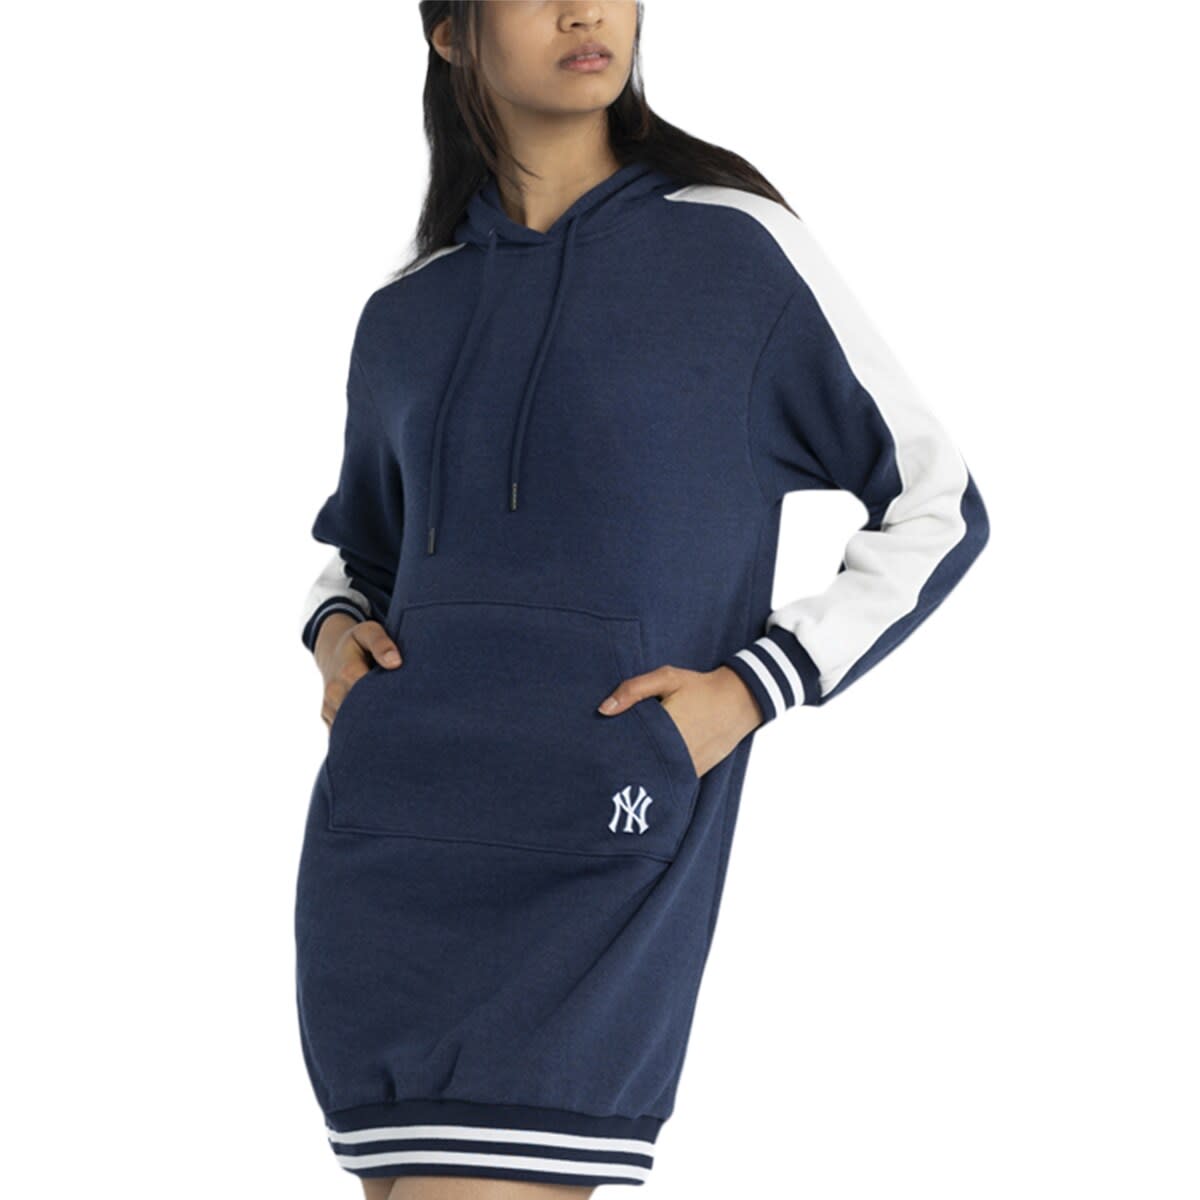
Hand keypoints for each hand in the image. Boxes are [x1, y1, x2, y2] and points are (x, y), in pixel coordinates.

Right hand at [313, 614, 402, 730]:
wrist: (330, 649)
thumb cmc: (355, 641)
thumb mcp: (368, 632)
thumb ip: (381, 643)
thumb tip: (395, 662)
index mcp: (347, 672)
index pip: (369, 696)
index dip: (389, 703)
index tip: (406, 706)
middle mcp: (334, 693)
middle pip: (360, 716)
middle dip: (381, 722)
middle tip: (404, 725)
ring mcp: (329, 707)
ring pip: (350, 728)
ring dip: (369, 731)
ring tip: (392, 732)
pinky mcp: (327, 717)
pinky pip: (341, 733)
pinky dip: (358, 735)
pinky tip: (376, 734)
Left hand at [596, 664, 764, 777]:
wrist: (739, 700)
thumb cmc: (699, 687)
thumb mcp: (667, 678)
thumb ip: (633, 690)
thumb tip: (603, 709)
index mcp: (666, 728)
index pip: (629, 747)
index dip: (611, 750)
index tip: (596, 749)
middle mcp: (677, 752)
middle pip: (638, 766)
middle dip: (621, 764)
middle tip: (600, 763)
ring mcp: (688, 766)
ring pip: (654, 776)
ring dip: (639, 773)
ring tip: (618, 770)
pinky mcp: (696, 772)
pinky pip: (671, 779)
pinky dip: (658, 776)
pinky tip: (645, 771)